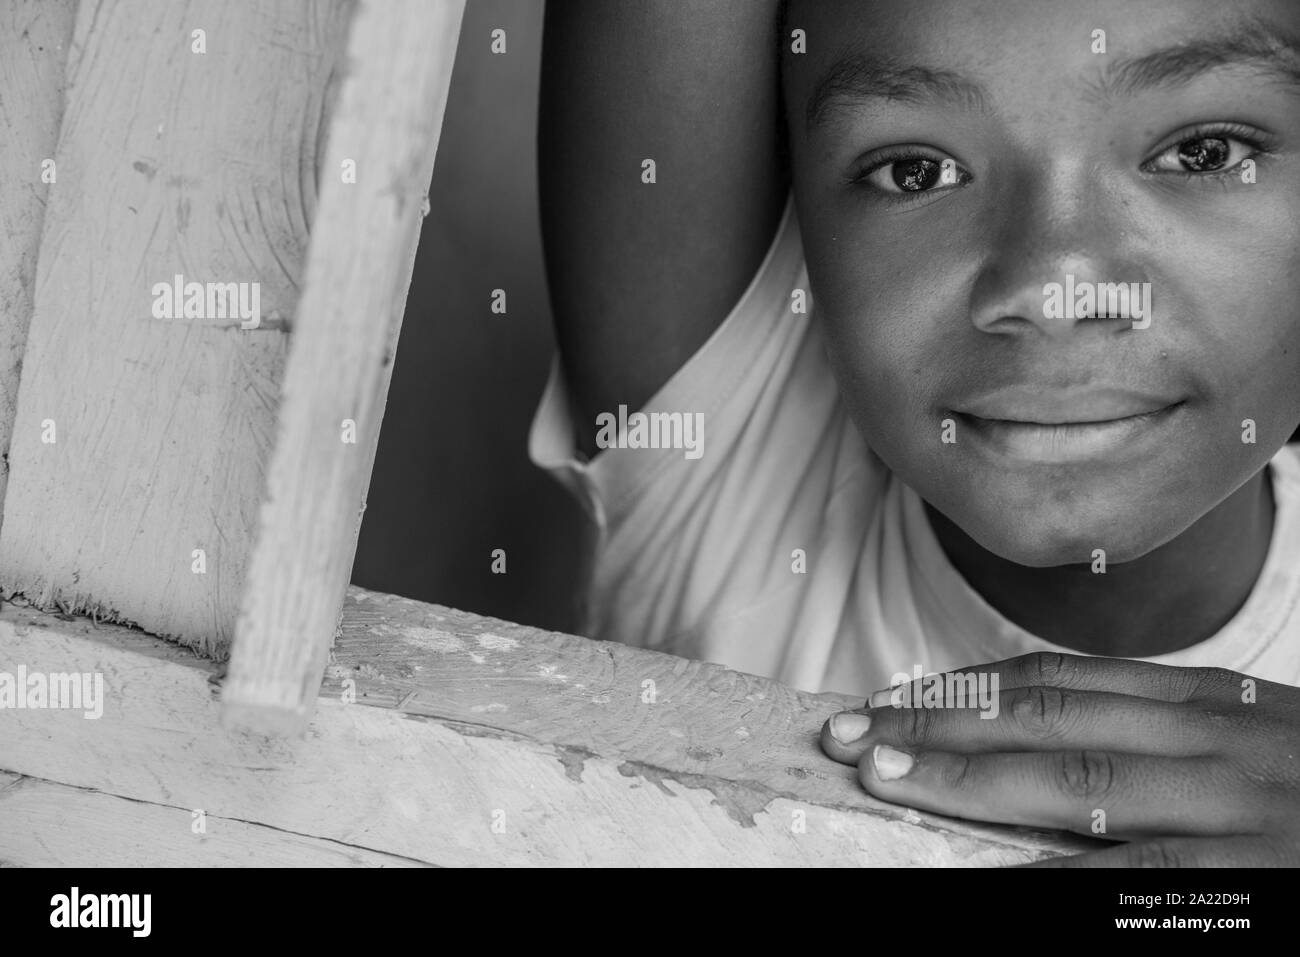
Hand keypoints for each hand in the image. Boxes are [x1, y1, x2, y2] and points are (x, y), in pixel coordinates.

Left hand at [820, 652, 1299, 865]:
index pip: (1063, 683)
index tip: (891, 700)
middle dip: (941, 726)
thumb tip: (1035, 740)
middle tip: (852, 735)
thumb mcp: (1252, 745)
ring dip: (973, 782)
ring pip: (1082, 787)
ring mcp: (1240, 818)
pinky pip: (1138, 883)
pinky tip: (990, 871)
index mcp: (1213, 707)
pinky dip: (1060, 876)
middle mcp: (1219, 747)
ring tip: (889, 780)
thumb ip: (1157, 738)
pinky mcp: (1257, 888)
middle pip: (1051, 723)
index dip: (967, 689)